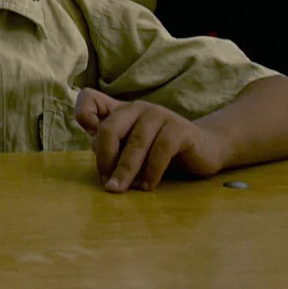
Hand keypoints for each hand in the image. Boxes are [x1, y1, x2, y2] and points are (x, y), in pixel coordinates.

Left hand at [75, 88, 226, 191]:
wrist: (205, 149)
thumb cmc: (160, 151)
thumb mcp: (132, 147)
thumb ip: (112, 145)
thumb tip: (92, 148)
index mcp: (121, 110)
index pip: (90, 99)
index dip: (83, 114)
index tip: (88, 138)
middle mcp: (137, 108)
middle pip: (109, 129)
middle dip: (105, 158)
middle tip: (107, 183)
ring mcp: (159, 115)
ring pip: (136, 143)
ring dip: (126, 170)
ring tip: (122, 189)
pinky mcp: (180, 128)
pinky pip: (161, 150)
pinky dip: (152, 171)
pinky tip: (148, 186)